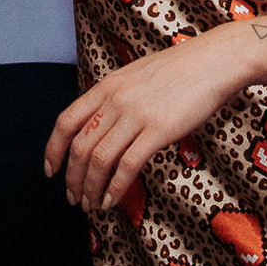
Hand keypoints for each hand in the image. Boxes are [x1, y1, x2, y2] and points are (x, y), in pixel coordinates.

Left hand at [45, 33, 246, 209]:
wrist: (215, 60)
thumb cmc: (181, 69)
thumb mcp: (136, 75)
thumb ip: (116, 97)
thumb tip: (102, 123)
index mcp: (106, 86)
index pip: (65, 121)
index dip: (53, 149)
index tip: (51, 171)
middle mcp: (114, 100)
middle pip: (79, 147)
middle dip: (72, 179)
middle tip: (73, 198)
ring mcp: (135, 115)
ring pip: (99, 160)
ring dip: (90, 188)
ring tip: (91, 205)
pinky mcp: (159, 130)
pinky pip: (127, 166)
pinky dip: (115, 188)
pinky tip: (112, 201)